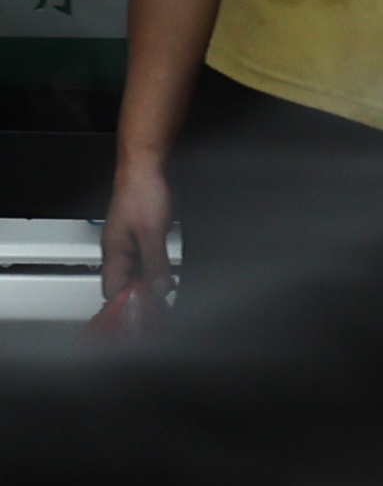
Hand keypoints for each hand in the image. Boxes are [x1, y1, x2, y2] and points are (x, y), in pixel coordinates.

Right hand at [97, 164, 165, 323]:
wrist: (147, 168)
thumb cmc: (142, 193)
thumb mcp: (151, 233)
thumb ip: (155, 262)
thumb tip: (160, 288)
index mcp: (114, 252)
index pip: (113, 289)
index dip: (125, 305)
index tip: (142, 318)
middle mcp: (119, 249)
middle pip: (125, 282)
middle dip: (140, 297)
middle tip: (159, 312)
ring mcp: (130, 241)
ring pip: (137, 271)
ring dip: (150, 284)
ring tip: (166, 298)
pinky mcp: (143, 234)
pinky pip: (146, 259)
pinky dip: (156, 269)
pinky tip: (167, 275)